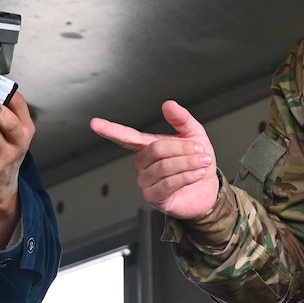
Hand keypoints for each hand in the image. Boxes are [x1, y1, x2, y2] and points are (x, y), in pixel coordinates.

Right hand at [89, 100, 218, 219]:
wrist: (208, 189)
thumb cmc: (197, 162)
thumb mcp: (194, 134)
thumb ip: (181, 118)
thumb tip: (168, 104)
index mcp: (147, 146)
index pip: (125, 136)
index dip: (110, 129)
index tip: (95, 123)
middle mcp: (142, 165)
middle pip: (156, 149)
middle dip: (182, 148)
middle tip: (200, 150)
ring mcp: (146, 182)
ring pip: (164, 167)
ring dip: (188, 163)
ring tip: (203, 162)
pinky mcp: (154, 198)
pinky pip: (168, 184)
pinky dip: (187, 176)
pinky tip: (197, 174)